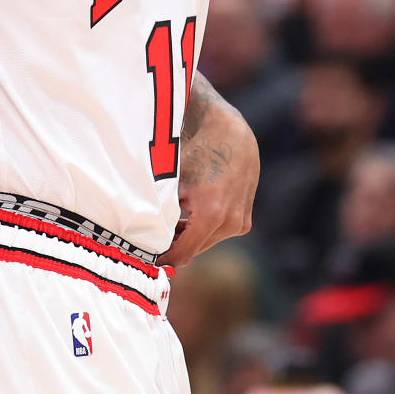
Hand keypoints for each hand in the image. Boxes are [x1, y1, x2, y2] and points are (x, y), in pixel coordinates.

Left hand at [161, 103, 257, 267]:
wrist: (231, 134)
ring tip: (171, 222)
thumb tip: (149, 238)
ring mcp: (240, 223)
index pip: (183, 253)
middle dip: (175, 246)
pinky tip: (189, 214)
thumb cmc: (197, 153)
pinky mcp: (245, 219)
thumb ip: (163, 213)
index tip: (149, 259)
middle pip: (195, 249)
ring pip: (207, 242)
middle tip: (153, 238)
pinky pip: (218, 233)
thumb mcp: (173, 181)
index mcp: (211, 215)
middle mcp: (230, 223)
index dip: (164, 258)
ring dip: (189, 236)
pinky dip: (203, 229)